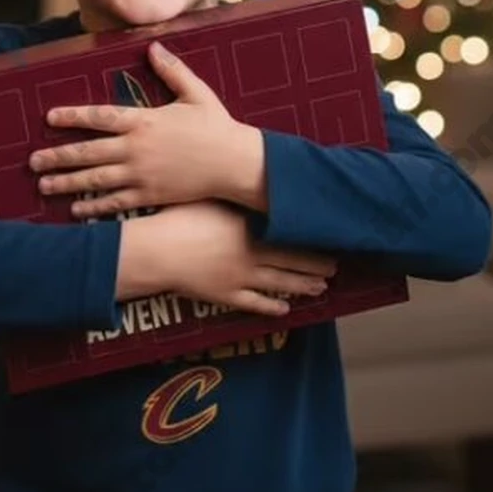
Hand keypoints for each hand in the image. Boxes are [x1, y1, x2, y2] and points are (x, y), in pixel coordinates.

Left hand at [30, 41, 262, 216]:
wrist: (236, 164)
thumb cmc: (217, 126)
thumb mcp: (196, 93)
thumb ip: (172, 70)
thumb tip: (153, 47)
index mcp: (145, 121)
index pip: (100, 117)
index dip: (72, 116)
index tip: (49, 117)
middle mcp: (137, 149)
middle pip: (88, 152)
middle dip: (57, 156)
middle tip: (32, 160)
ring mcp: (142, 175)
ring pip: (96, 180)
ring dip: (67, 182)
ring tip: (43, 184)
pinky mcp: (150, 196)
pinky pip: (116, 203)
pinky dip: (94, 208)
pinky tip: (75, 211)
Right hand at [120, 201, 337, 316]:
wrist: (157, 250)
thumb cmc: (179, 217)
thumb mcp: (210, 197)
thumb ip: (234, 195)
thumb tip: (253, 182)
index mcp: (250, 230)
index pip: (290, 237)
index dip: (312, 241)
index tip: (330, 239)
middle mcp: (251, 255)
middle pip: (291, 262)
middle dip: (316, 266)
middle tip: (336, 268)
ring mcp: (239, 278)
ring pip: (279, 284)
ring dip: (302, 286)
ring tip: (321, 288)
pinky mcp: (224, 296)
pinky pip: (254, 304)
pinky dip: (272, 306)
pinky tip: (285, 309)